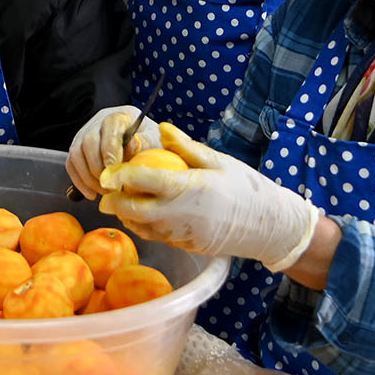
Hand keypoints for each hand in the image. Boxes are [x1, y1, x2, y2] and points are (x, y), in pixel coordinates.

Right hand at [66, 106, 160, 197]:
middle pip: (88, 141)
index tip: (114, 169)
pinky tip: (92, 194)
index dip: (110, 148)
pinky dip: (79, 181)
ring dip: (88, 177)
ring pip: (76, 153)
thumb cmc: (150, 143)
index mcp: (120, 116)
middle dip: (98, 168)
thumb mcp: (155, 141)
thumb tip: (132, 146)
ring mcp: (84, 133)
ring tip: (104, 192)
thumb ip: (146, 143)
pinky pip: (71, 164)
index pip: (110, 126)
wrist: (142, 144)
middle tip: (111, 187)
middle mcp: (99, 121)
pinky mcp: (77, 148)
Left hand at [99, 124, 319, 271]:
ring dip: (127, 217)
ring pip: (142, 228)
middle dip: (114, 202)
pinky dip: (145, 226)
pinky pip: (158, 236)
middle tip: (106, 191)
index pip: (142, 181)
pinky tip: (144, 215)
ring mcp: (182, 234)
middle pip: (133, 212)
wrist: (269, 225)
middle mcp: (180, 214)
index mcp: (188, 188)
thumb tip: (161, 128)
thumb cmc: (245, 187)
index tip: (108, 171)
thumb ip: (185, 147)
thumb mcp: (218, 161)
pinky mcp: (186, 246)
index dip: (119, 175)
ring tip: (122, 202)